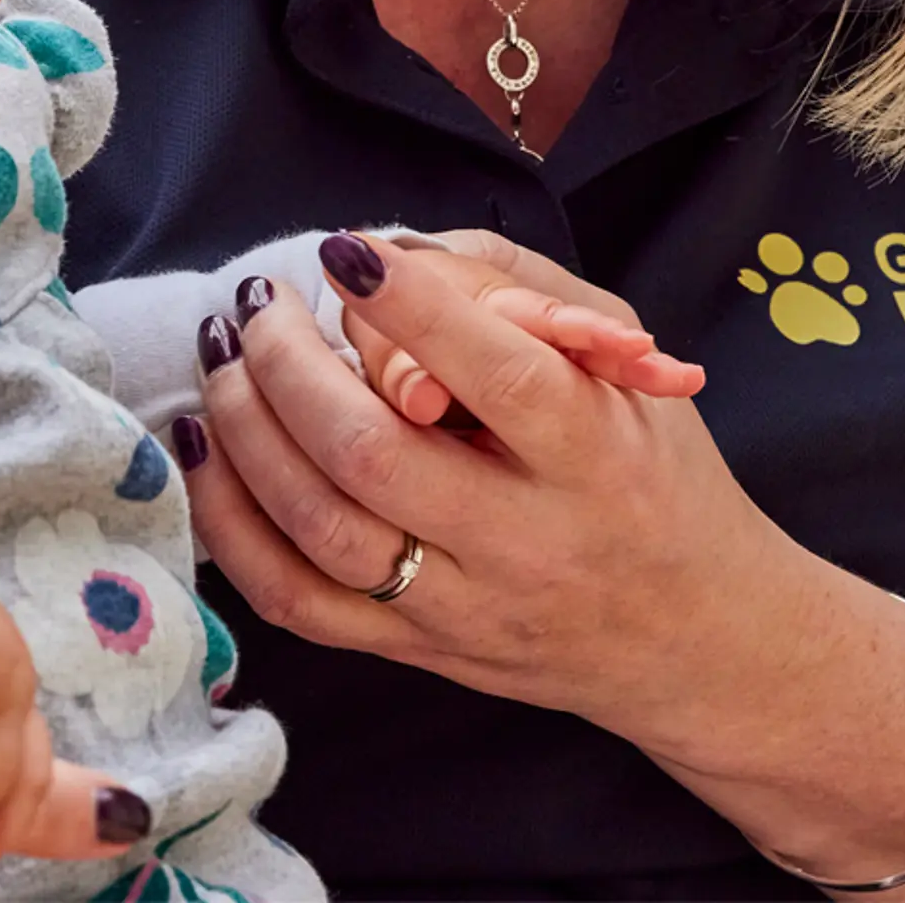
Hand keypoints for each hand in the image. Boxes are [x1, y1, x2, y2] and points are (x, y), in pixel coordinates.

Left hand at [184, 231, 809, 747]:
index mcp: (594, 455)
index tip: (345, 252)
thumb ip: (515, 292)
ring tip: (223, 358)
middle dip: (290, 365)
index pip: (497, 373)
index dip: (411, 306)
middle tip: (260, 303)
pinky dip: (231, 523)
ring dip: (247, 431)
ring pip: (320, 526)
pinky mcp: (414, 653)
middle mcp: (526, 539)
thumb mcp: (626, 366)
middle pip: (375, 453)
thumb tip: (386, 252)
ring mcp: (462, 607)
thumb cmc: (653, 474)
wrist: (694, 637)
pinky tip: (210, 449)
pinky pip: (294, 600)